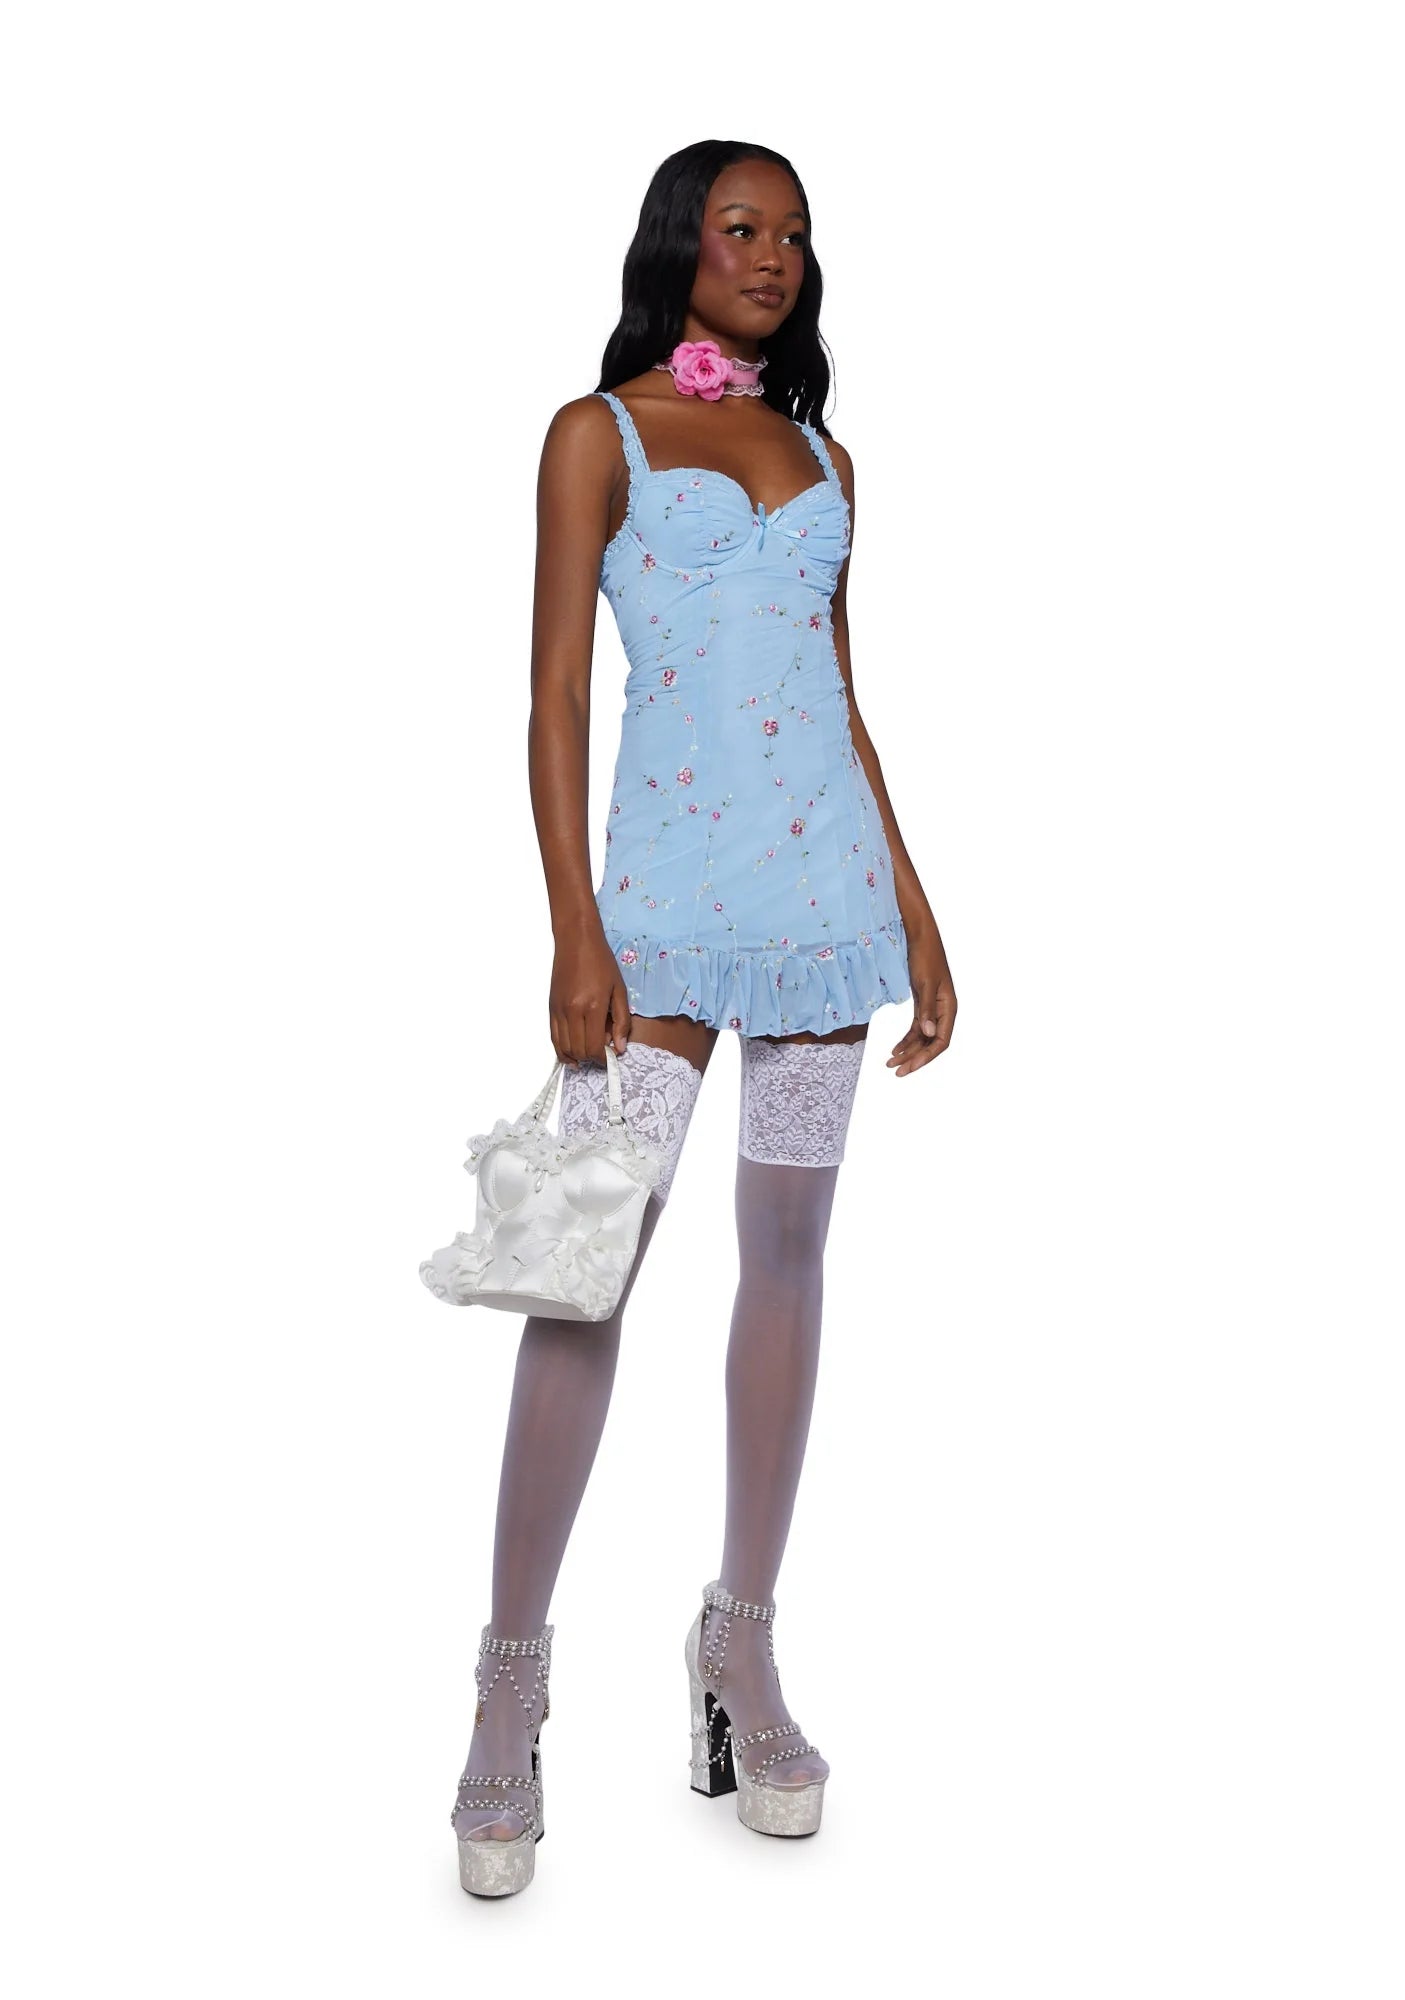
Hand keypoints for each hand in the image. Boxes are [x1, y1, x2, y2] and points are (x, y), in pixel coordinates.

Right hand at [549, 928, 632, 1064]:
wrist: (576, 941)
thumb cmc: (601, 962)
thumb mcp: (619, 990)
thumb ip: (621, 1021)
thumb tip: (619, 1048)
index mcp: (592, 1007)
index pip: (594, 1047)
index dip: (603, 1059)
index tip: (611, 1056)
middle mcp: (572, 1011)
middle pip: (578, 1051)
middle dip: (591, 1059)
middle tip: (602, 1053)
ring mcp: (558, 1011)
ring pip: (564, 1048)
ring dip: (576, 1057)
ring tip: (588, 1056)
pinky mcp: (551, 1008)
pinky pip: (553, 1038)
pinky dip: (562, 1050)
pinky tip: (572, 1054)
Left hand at [886, 925, 955, 1077]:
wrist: (920, 938)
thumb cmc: (925, 957)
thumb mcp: (924, 983)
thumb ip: (926, 1009)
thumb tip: (929, 1033)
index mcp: (949, 1008)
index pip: (941, 1041)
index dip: (926, 1056)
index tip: (909, 1066)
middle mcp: (943, 1011)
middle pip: (930, 1043)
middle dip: (914, 1058)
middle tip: (896, 1070)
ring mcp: (933, 1008)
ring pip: (922, 1037)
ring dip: (908, 1051)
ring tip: (891, 1062)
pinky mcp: (923, 1004)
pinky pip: (916, 1028)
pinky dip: (906, 1039)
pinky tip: (895, 1048)